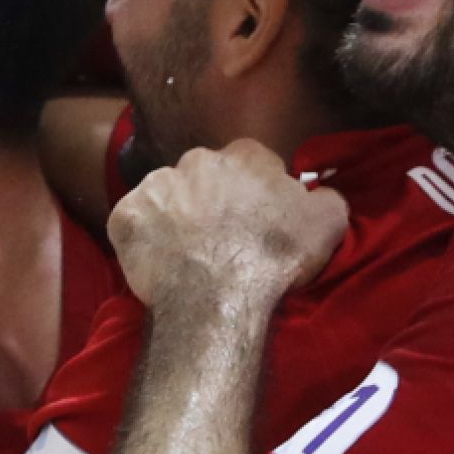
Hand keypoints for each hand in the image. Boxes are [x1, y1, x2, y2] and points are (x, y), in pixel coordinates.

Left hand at [107, 139, 348, 312]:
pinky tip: (159, 262)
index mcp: (244, 155)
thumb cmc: (274, 259)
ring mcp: (155, 185)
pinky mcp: (125, 215)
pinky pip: (133, 222)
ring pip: (166, 196)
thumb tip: (318, 193)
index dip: (257, 192)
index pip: (252, 163)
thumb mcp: (328, 224)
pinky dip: (144, 238)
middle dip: (212, 200)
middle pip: (205, 176)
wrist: (217, 298)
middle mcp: (196, 159)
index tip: (258, 220)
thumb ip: (325, 198)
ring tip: (187, 254)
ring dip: (175, 217)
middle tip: (221, 239)